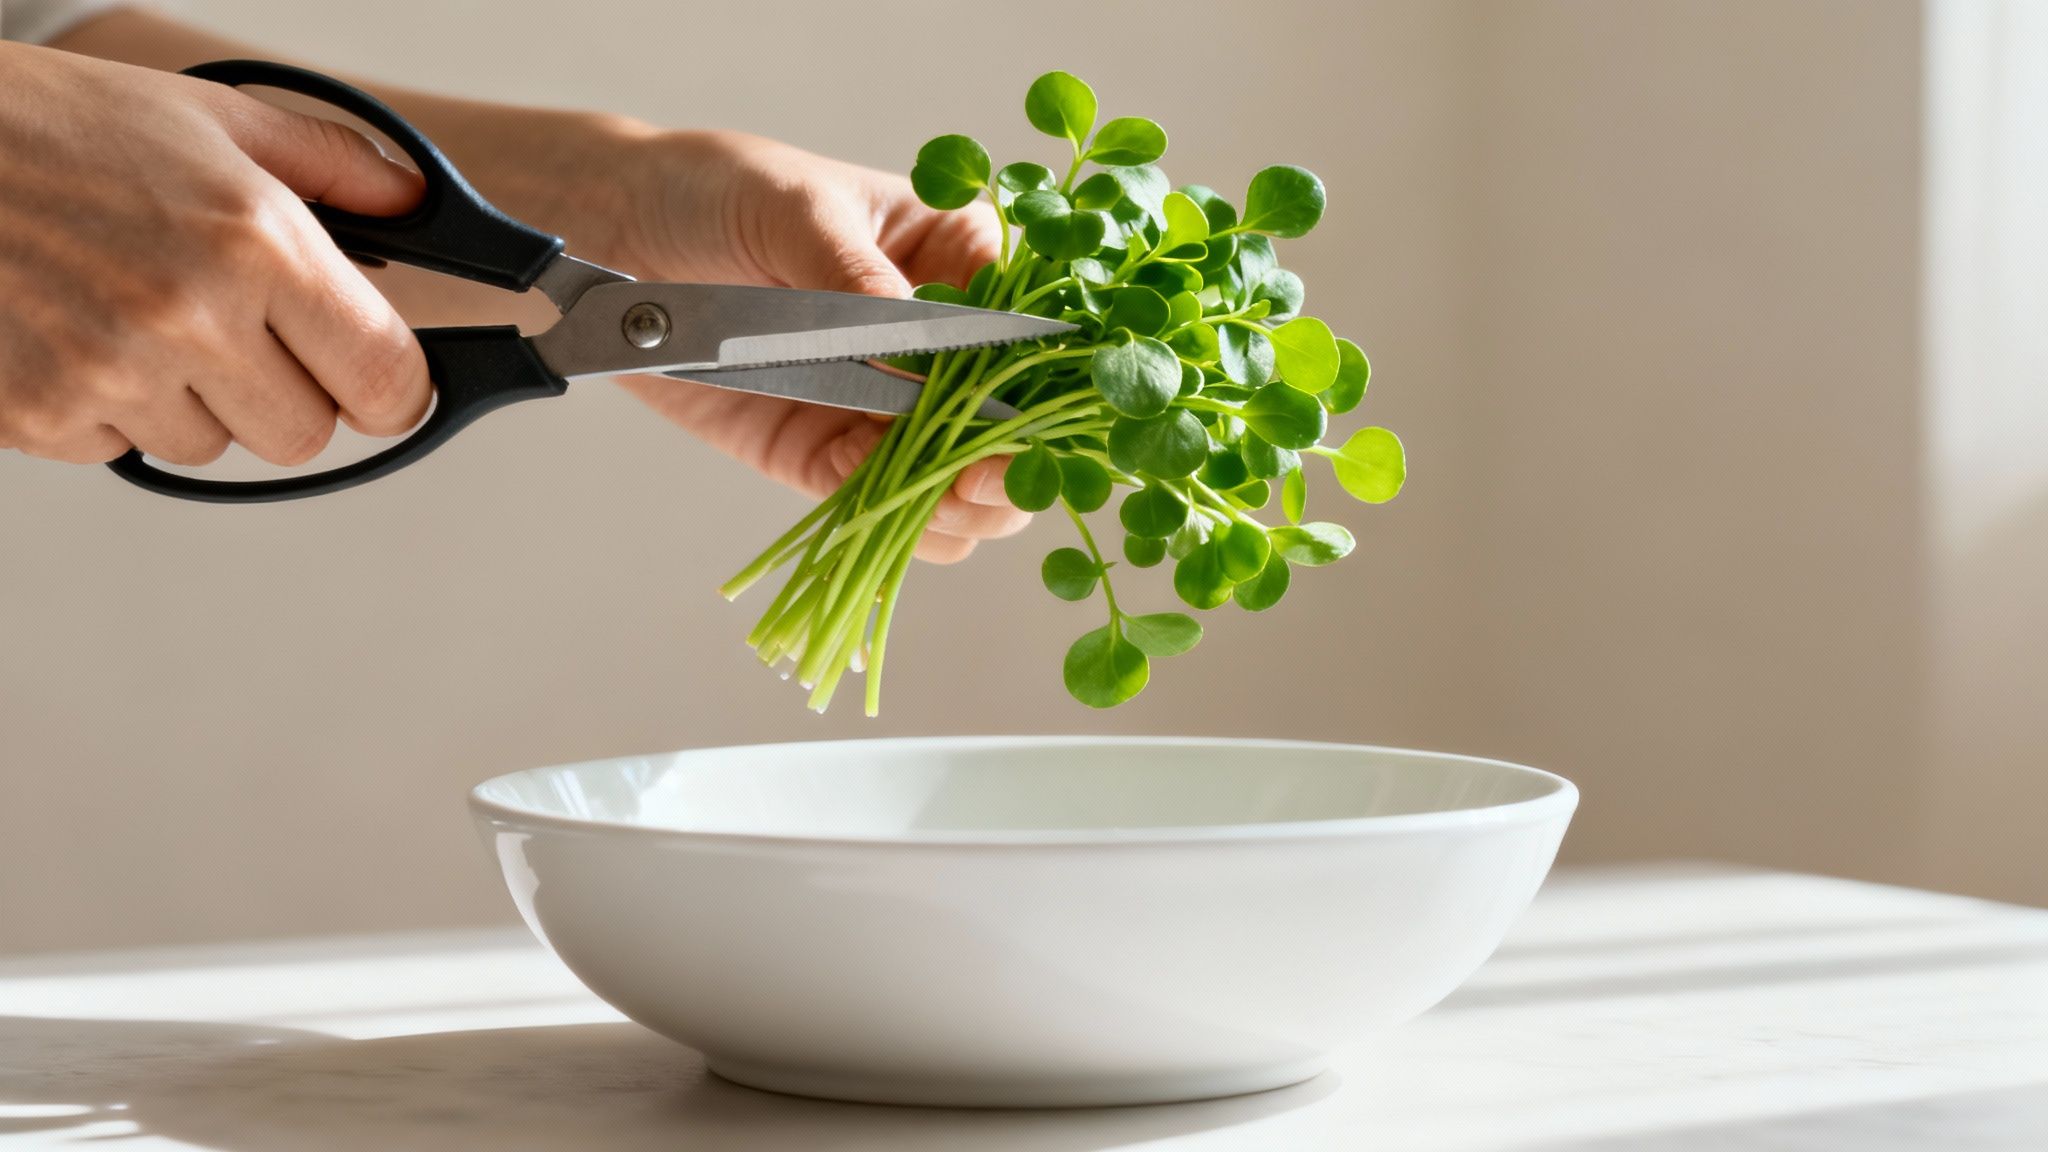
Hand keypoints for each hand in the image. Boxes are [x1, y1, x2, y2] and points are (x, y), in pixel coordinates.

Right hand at [0, 45, 429, 466]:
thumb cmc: (54, 124)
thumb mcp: (212, 117)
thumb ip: (334, 166)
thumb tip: (419, 207)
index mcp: (256, 244)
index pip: (385, 379)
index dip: (394, 388)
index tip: (380, 380)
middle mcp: (190, 318)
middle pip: (305, 433)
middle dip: (287, 391)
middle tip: (240, 329)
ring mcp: (111, 375)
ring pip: (214, 448)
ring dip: (194, 399)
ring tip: (137, 311)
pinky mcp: (41, 416)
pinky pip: (125, 448)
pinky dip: (113, 406)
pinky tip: (80, 332)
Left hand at [522, 129, 1026, 563]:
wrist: (617, 234)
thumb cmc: (720, 190)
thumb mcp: (798, 210)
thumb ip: (860, 285)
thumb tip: (917, 365)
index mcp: (959, 260)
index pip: (1031, 326)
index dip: (1044, 376)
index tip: (1027, 409)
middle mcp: (940, 345)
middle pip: (1012, 423)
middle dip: (1011, 459)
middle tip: (985, 472)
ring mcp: (889, 407)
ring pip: (962, 486)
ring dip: (962, 505)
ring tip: (947, 498)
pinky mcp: (829, 456)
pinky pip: (885, 509)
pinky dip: (897, 524)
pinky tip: (893, 512)